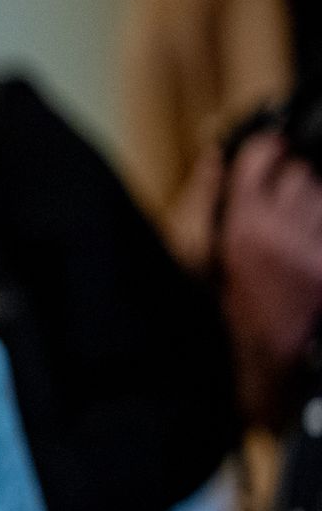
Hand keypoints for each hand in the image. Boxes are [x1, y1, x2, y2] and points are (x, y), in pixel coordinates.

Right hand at [220, 132, 321, 420]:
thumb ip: (208, 198)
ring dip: (314, 205)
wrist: (268, 360)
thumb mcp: (202, 253)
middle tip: (280, 204)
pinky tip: (308, 246)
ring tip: (298, 231)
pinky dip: (318, 229)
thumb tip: (217, 155)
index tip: (267, 151)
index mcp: (243, 227)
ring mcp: (318, 247)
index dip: (264, 150)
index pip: (263, 156)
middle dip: (292, 180)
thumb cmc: (228, 310)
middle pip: (301, 171)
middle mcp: (285, 231)